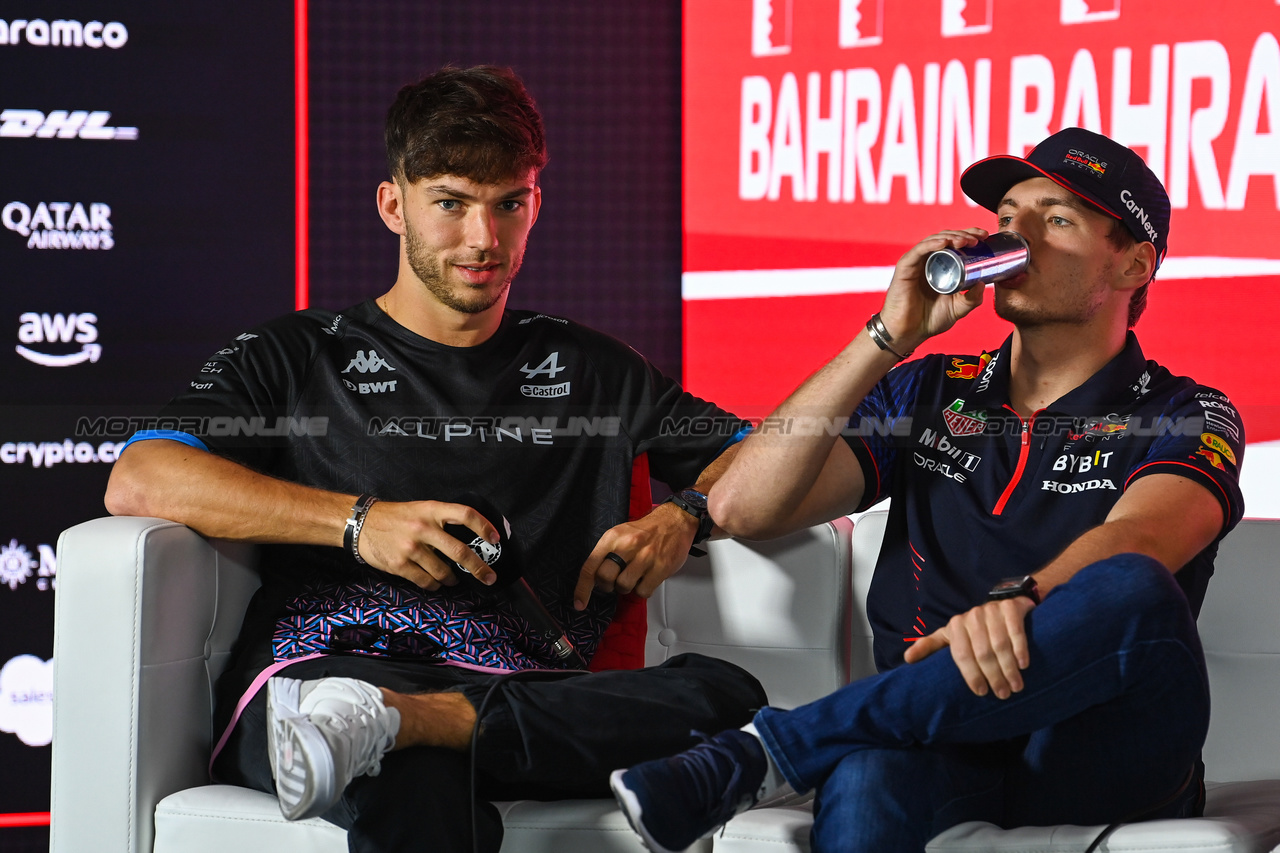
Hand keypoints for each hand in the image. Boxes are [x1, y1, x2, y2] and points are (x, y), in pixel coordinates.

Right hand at [355, 500, 499, 590]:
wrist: (361, 523)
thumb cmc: (395, 517)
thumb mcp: (421, 508)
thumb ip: (442, 520)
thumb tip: (470, 536)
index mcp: (431, 510)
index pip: (465, 514)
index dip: (484, 526)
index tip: (495, 539)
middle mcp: (423, 528)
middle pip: (460, 551)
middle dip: (479, 568)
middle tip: (489, 577)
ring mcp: (411, 547)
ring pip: (443, 572)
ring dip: (451, 579)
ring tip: (452, 578)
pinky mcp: (400, 565)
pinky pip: (426, 581)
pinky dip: (435, 585)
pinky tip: (435, 583)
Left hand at [573, 502, 698, 609]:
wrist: (675, 521)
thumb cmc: (646, 530)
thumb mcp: (621, 533)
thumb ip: (606, 553)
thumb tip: (594, 577)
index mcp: (613, 537)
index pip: (591, 566)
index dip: (583, 588)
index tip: (580, 602)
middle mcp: (628, 545)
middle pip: (605, 578)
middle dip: (607, 586)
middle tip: (613, 582)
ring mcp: (646, 557)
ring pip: (624, 586)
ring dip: (626, 587)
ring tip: (633, 577)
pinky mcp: (661, 567)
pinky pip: (643, 591)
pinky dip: (642, 589)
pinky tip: (646, 579)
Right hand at [878, 228, 990, 346]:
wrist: (909, 333)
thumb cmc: (929, 320)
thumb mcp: (958, 309)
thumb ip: (972, 299)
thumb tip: (985, 283)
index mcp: (940, 266)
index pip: (955, 244)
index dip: (969, 235)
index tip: (984, 237)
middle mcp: (928, 261)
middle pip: (946, 238)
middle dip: (963, 234)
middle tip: (978, 239)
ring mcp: (916, 263)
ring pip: (934, 240)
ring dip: (951, 237)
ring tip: (965, 241)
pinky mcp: (905, 267)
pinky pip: (919, 250)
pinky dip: (932, 244)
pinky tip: (944, 243)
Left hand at [902, 596, 1036, 698]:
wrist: (1003, 603)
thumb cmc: (974, 628)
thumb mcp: (950, 635)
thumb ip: (930, 646)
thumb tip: (907, 659)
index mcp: (955, 626)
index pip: (961, 654)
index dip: (971, 675)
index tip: (981, 693)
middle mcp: (972, 616)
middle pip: (982, 652)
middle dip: (993, 676)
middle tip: (1003, 694)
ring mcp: (992, 610)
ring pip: (1000, 644)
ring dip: (1009, 668)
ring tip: (1016, 687)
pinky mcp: (1011, 607)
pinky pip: (1016, 631)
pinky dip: (1020, 649)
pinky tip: (1024, 665)